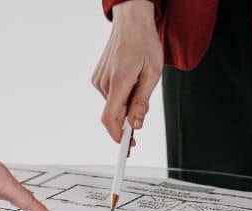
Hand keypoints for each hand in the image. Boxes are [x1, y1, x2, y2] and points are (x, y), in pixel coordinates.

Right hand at [91, 0, 162, 140]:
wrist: (131, 21)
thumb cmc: (145, 43)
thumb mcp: (153, 74)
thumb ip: (142, 102)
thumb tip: (136, 124)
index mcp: (119, 81)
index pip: (111, 118)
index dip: (118, 136)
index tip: (127, 147)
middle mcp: (104, 82)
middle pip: (115, 114)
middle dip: (129, 119)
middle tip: (143, 113)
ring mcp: (99, 79)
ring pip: (113, 105)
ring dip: (126, 105)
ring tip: (139, 85)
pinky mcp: (98, 77)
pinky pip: (110, 96)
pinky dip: (121, 96)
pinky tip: (130, 80)